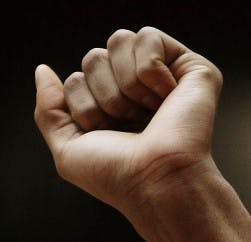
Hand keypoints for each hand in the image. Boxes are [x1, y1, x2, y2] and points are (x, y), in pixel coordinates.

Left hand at [34, 27, 221, 216]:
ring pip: (120, 41)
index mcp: (115, 112)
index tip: (109, 135)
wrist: (161, 182)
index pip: (77, 79)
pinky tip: (169, 97)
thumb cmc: (122, 176)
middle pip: (94, 57)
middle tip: (131, 124)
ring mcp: (167, 80)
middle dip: (104, 92)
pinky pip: (149, 38)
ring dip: (127, 83)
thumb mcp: (69, 149)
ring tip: (151, 111)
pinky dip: (150, 70)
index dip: (83, 105)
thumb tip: (44, 70)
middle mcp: (140, 93)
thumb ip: (49, 109)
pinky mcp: (194, 71)